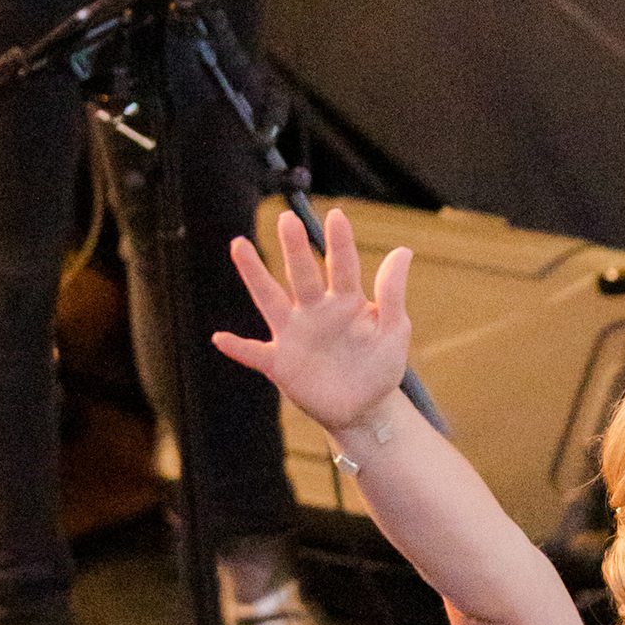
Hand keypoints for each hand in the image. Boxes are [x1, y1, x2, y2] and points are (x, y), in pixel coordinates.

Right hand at [214, 205, 411, 436]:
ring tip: (239, 245)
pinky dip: (238, 348)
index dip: (340, 243)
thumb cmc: (380, 366)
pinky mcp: (280, 364)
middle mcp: (315, 310)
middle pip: (302, 275)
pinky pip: (254, 353)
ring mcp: (294, 334)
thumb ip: (392, 294)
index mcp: (346, 301)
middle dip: (295, 249)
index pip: (342, 266)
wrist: (365, 409)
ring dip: (254, 275)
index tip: (337, 216)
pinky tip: (220, 338)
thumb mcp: (394, 332)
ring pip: (270, 299)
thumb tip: (403, 250)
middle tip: (287, 219)